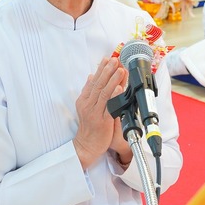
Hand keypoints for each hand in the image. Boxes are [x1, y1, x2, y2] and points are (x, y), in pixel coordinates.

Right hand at [72, 53, 125, 168]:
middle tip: (115, 60)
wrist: (86, 145)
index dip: (101, 69)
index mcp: (84, 100)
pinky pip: (109, 107)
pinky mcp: (102, 122)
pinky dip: (114, 97)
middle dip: (107, 71)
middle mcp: (88, 105)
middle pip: (99, 85)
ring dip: (113, 80)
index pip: (93, 81)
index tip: (107, 59)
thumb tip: (91, 76)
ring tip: (120, 70)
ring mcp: (95, 113)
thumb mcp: (84, 106)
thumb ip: (89, 91)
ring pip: (104, 94)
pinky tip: (119, 89)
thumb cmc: (89, 126)